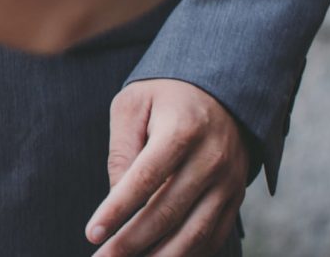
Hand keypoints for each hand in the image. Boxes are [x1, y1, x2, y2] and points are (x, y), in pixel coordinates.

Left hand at [87, 79, 248, 254]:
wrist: (223, 89)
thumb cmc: (165, 95)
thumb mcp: (133, 104)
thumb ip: (122, 149)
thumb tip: (114, 197)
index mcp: (182, 129)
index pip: (145, 178)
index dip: (117, 209)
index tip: (92, 233)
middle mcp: (211, 158)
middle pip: (168, 212)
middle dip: (131, 242)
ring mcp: (229, 181)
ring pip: (194, 232)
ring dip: (161, 256)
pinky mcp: (236, 196)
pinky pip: (214, 235)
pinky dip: (189, 254)